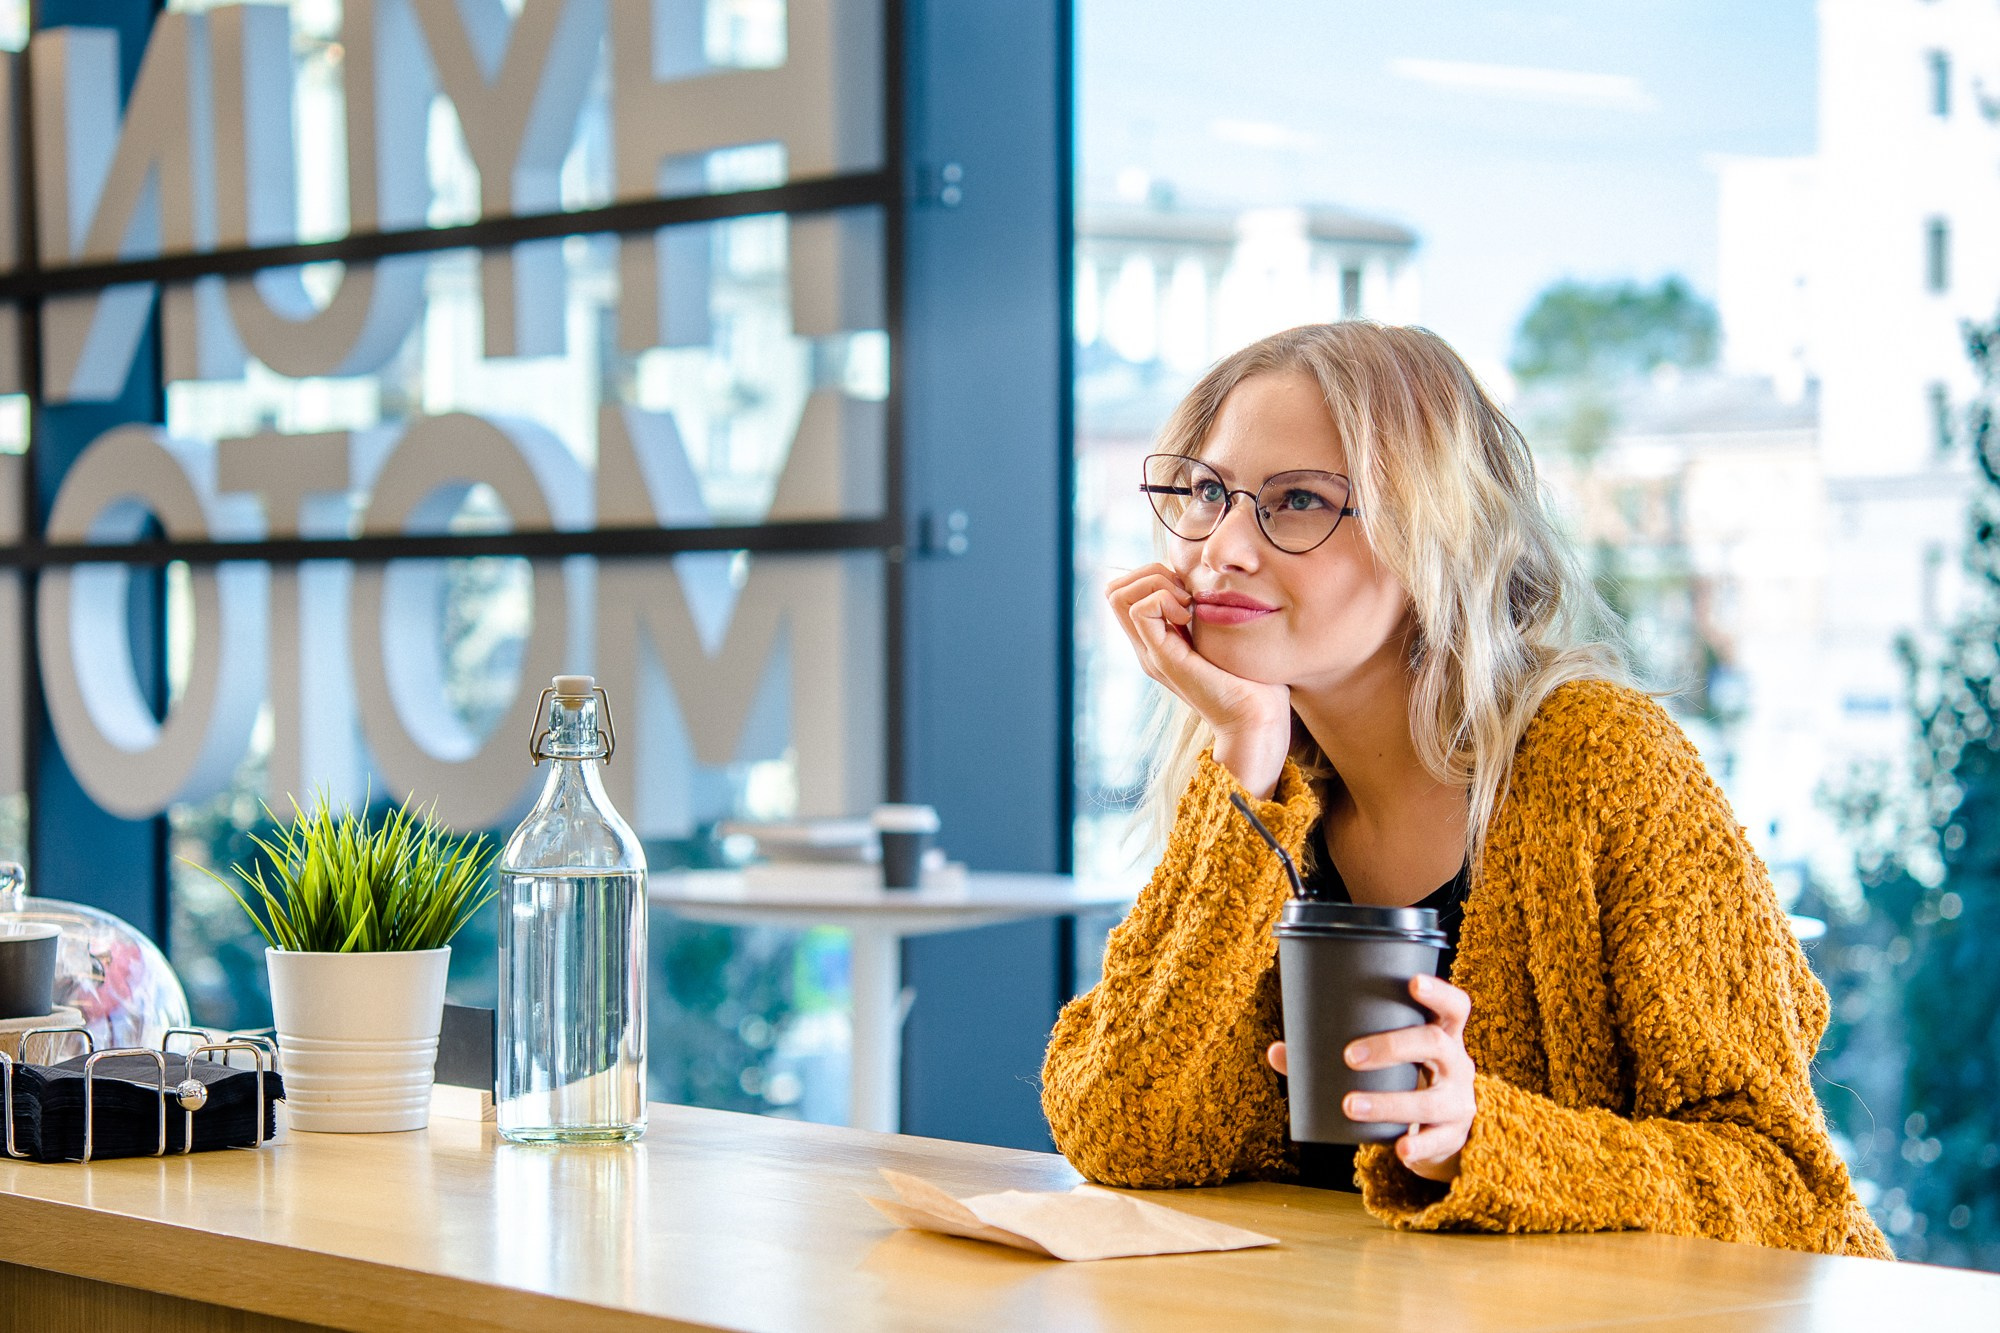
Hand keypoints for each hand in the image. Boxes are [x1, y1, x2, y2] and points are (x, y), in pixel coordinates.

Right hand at [1106, 564, 1291, 796]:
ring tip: (1187, 604)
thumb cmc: (1252, 680)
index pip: (1126, 591)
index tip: (1189, 590)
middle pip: (1114, 590)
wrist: (1255, 719)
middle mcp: (1147, 647)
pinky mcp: (1161, 658)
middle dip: (1150, 573)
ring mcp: (1150, 653)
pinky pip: (1140, 610)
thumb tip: (1207, 584)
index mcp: (1158, 641)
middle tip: (1185, 593)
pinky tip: (1190, 616)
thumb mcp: (1223, 636)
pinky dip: (1164, 599)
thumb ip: (1207, 613)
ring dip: (1155, 583)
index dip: (1153, 575)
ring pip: (1118, 595)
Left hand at [1266, 974, 1476, 1182]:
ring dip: (1389, 1102)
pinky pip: (1438, 1140)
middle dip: (1392, 1046)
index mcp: (1443, 1034)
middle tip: (1349, 1055)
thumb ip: (1329, 1053)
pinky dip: (1419, 1145)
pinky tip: (1399, 1149)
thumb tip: (1276, 1050)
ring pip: (1432, 1099)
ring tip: (1349, 1105)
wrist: (1440, 1128)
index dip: (1438, 992)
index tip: (1412, 982)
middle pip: (1435, 1044)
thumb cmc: (1403, 1078)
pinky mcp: (1452, 1135)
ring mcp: (1458, 1101)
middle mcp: (1457, 1063)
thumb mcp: (1383, 1061)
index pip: (1454, 1006)